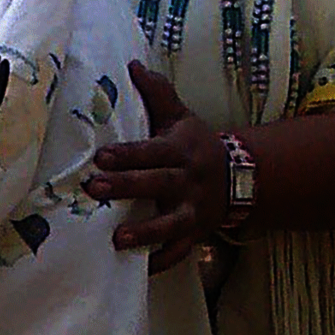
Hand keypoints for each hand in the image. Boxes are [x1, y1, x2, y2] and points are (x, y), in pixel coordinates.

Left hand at [86, 61, 229, 273]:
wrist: (241, 177)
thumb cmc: (196, 145)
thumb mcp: (181, 116)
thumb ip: (157, 94)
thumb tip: (132, 64)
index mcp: (181, 150)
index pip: (152, 150)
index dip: (128, 154)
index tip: (101, 156)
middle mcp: (188, 181)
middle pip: (157, 184)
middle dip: (127, 186)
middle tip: (94, 188)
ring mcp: (193, 211)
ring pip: (170, 223)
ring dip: (145, 232)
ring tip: (117, 239)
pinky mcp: (195, 235)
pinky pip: (179, 252)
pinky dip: (161, 262)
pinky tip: (138, 270)